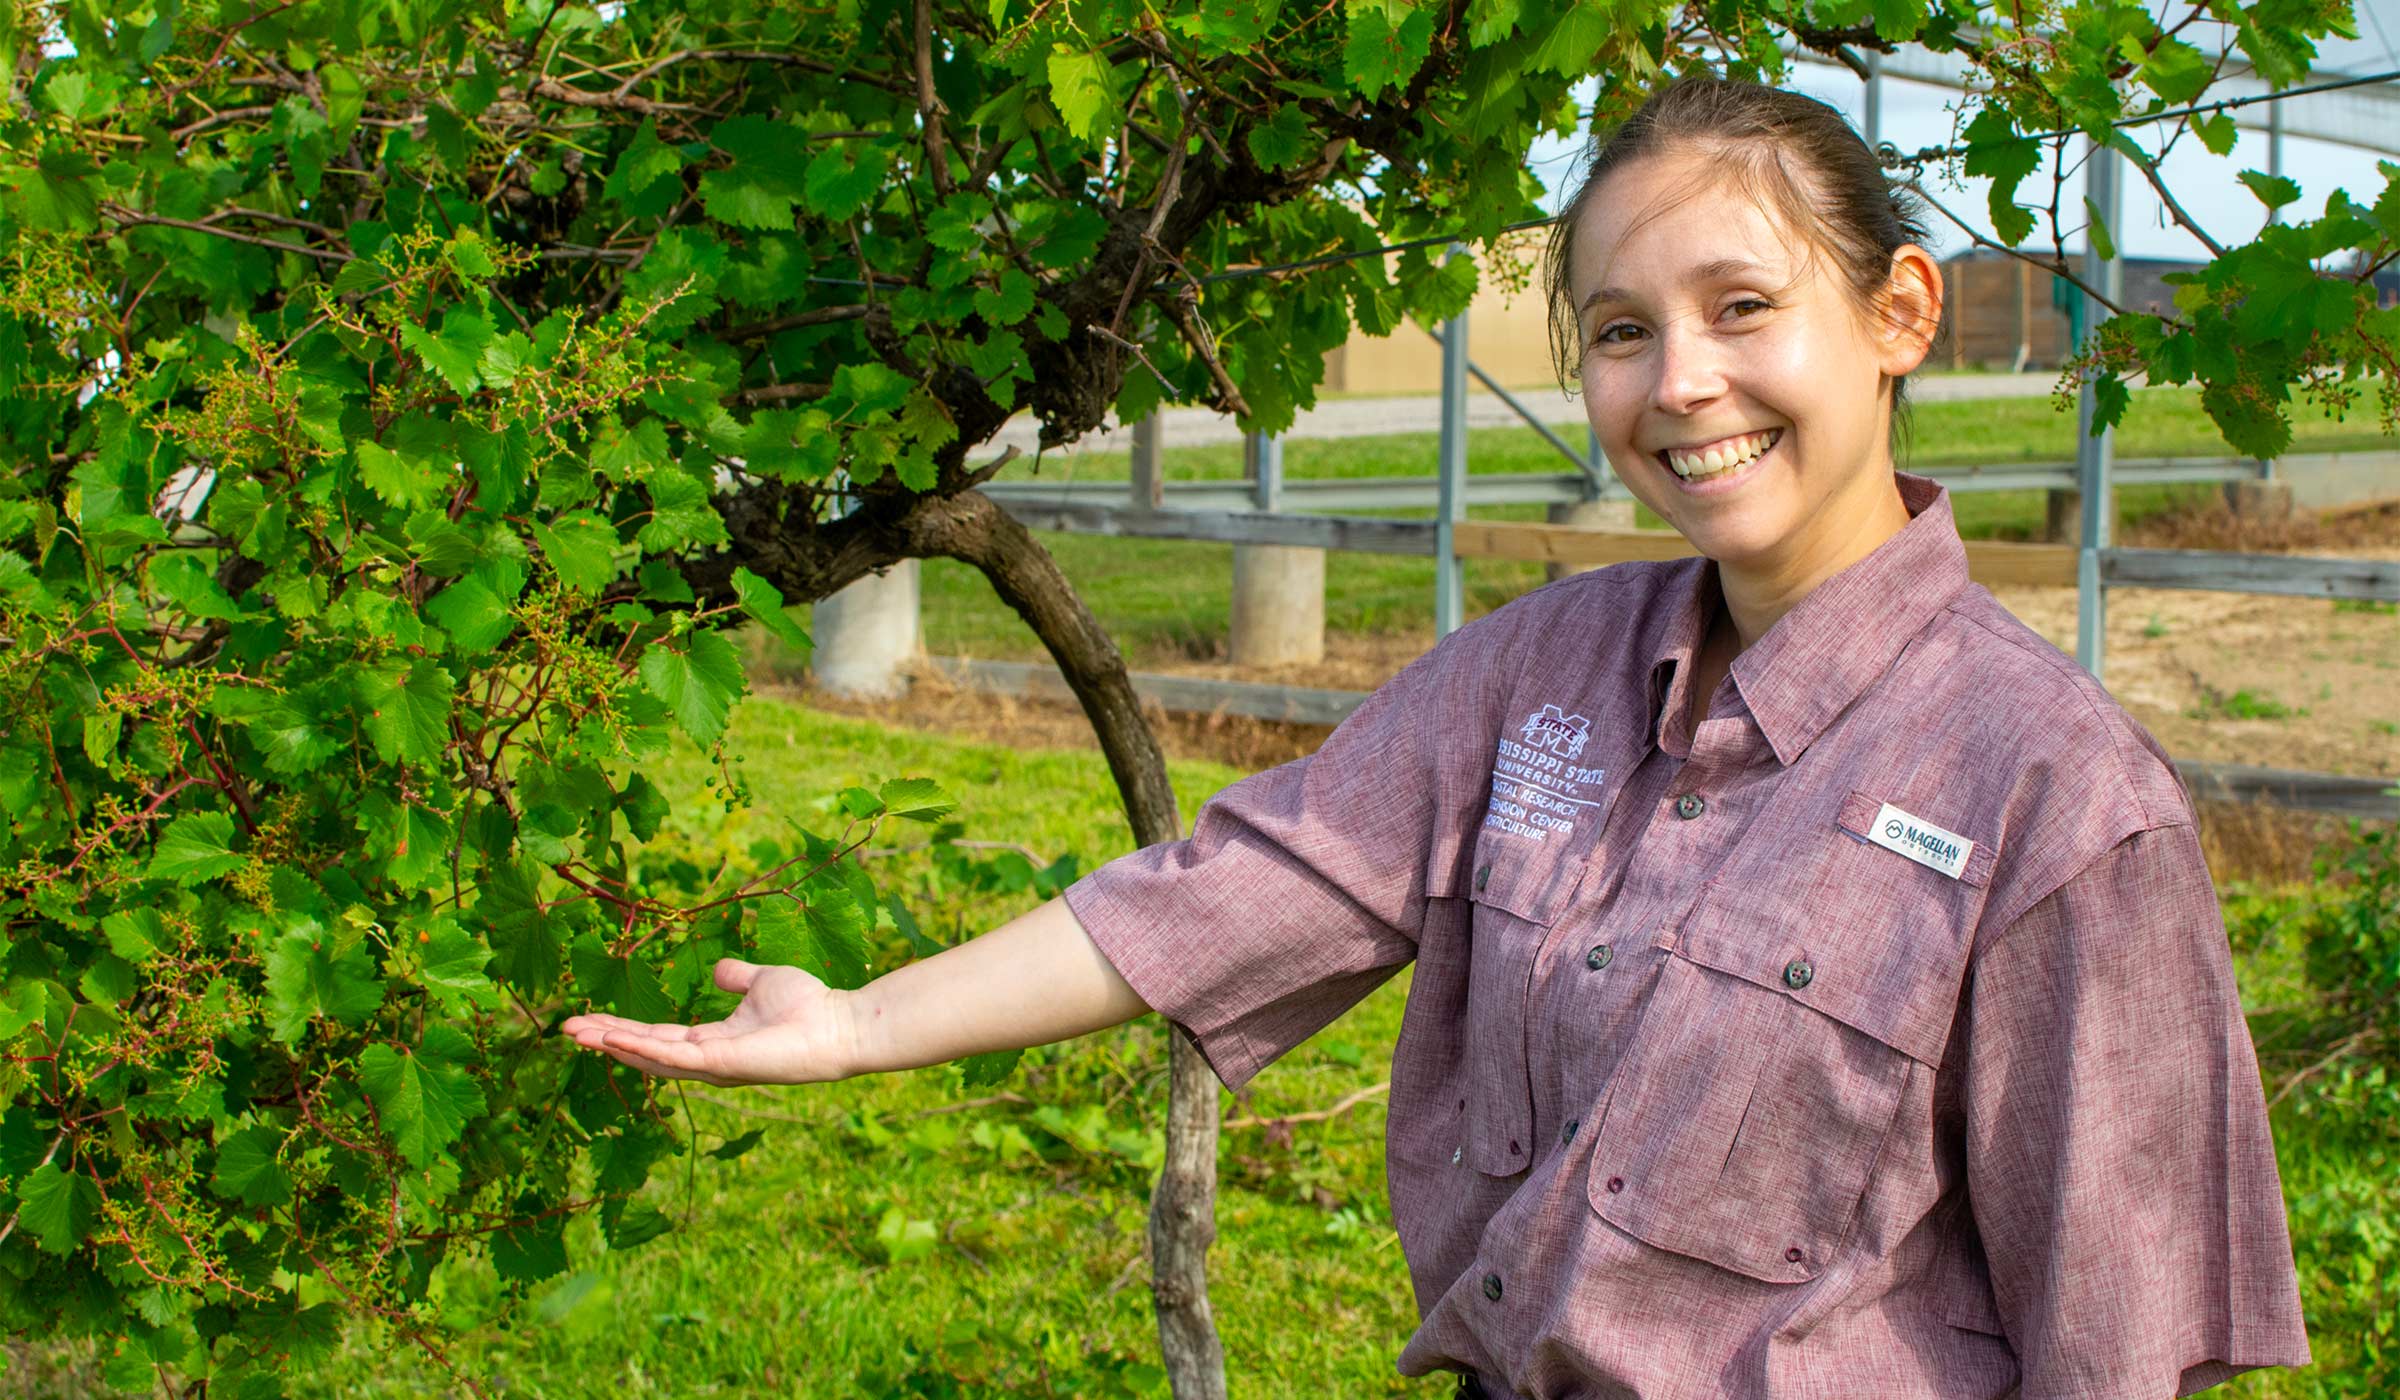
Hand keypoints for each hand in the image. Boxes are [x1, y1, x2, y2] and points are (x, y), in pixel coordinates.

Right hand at [559, 957, 855, 1086]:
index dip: (623, 1028)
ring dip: (612, 1045)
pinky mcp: (722, 1064)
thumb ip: (737, 978)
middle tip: (565, 1029)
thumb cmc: (807, 1006)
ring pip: (651, 1058)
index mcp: (712, 1040)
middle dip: (605, 1040)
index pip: (657, 1036)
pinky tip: (612, 1038)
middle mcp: (706, 1059)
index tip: (589, 1019)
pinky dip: (641, 1049)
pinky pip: (673, 1058)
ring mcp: (712, 1065)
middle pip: (645, 1051)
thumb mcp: (762, 982)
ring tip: (577, 1033)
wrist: (838, 1024)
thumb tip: (718, 969)